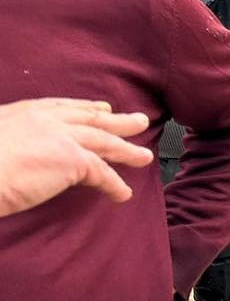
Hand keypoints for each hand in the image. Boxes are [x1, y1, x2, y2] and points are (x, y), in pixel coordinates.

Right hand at [0, 99, 151, 217]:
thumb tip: (18, 153)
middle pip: (92, 120)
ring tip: (144, 156)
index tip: (103, 109)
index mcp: (25, 111)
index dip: (87, 109)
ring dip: (126, 150)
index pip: (65, 107)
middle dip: (118, 122)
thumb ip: (12, 140)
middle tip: (139, 121)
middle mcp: (47, 119)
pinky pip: (101, 173)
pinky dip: (115, 184)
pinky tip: (123, 193)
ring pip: (104, 142)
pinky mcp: (72, 160)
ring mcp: (62, 137)